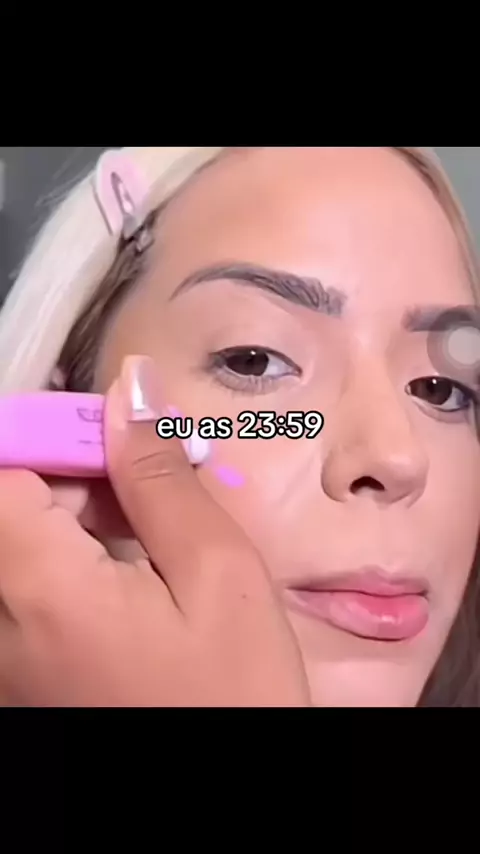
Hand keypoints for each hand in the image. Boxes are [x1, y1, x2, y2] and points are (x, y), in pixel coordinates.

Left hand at [0, 357, 309, 706]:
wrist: (226, 813)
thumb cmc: (234, 698)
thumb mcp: (219, 577)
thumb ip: (162, 477)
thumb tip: (129, 390)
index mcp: (35, 588)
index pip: (4, 466)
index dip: (58, 435)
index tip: (126, 442)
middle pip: (10, 505)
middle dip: (78, 479)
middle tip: (161, 491)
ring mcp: (4, 654)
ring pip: (20, 544)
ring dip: (81, 521)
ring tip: (161, 542)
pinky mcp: (22, 672)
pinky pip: (29, 590)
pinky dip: (74, 565)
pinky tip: (138, 580)